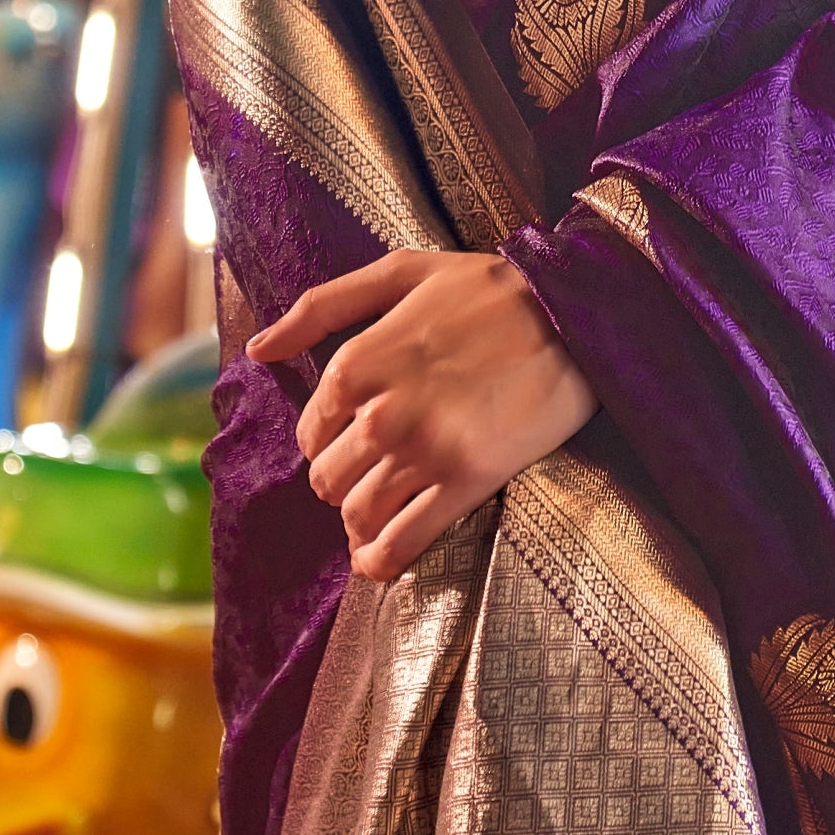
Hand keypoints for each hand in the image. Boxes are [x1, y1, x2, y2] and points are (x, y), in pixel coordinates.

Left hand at [249, 252, 595, 582]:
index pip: (311, 432)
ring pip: (359, 515)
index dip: (329, 438)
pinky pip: (403, 543)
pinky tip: (378, 560)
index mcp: (357, 363)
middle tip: (373, 472)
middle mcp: (381, 414)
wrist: (576, 313)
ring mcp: (423, 453)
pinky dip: (381, 561)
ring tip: (381, 512)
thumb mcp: (402, 273)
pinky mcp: (465, 482)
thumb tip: (258, 349)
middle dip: (344, 480)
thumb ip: (322, 306)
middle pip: (328, 480)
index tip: (355, 434)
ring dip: (361, 521)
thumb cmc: (489, 289)